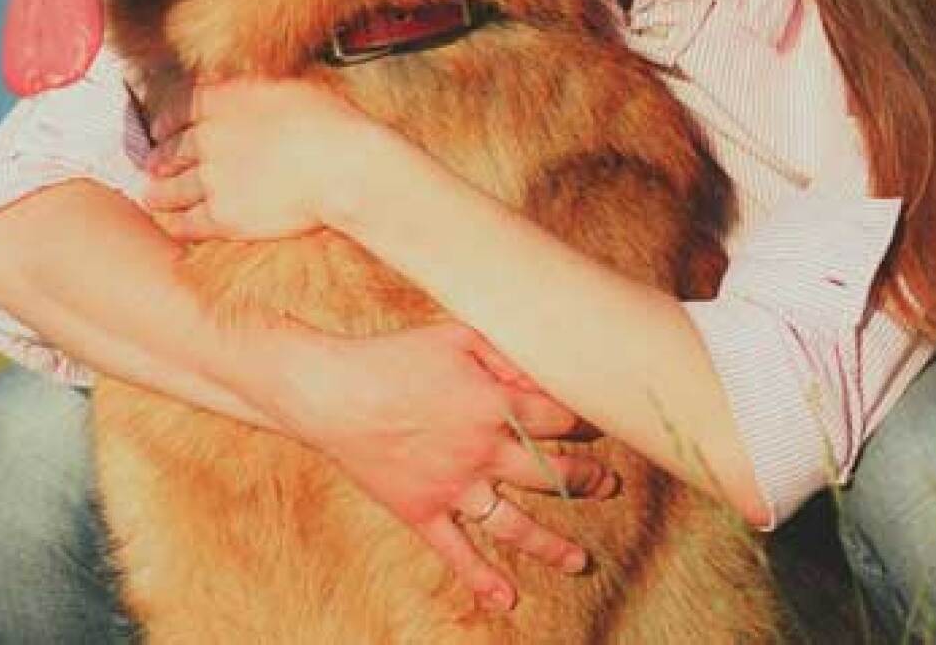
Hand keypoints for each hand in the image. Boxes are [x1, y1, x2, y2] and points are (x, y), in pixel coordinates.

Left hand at [142, 77, 405, 241]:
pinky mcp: (224, 215)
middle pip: (172, 149)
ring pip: (173, 188)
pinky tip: (171, 226)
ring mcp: (212, 178)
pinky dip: (176, 224)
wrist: (342, 167)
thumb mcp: (286, 84)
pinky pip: (189, 222)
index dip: (166, 122)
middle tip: (151, 165)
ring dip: (159, 193)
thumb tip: (243, 79)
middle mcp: (208, 136)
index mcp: (222, 100)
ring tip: (150, 196)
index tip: (160, 129)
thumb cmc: (329, 122)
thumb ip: (253, 86)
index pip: (180, 108)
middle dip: (159, 158)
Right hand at [263, 321, 613, 614]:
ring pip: (515, 525)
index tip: (592, 425)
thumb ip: (503, 354)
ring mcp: (453, 487)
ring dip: (552, 545)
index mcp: (492, 405)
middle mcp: (481, 451)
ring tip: (578, 560)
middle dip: (586, 479)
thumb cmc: (391, 356)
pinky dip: (480, 578)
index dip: (583, 421)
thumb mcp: (453, 335)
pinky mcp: (422, 511)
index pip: (558, 419)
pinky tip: (506, 599)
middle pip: (550, 473)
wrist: (330, 391)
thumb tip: (541, 377)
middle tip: (605, 483)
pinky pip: (456, 552)